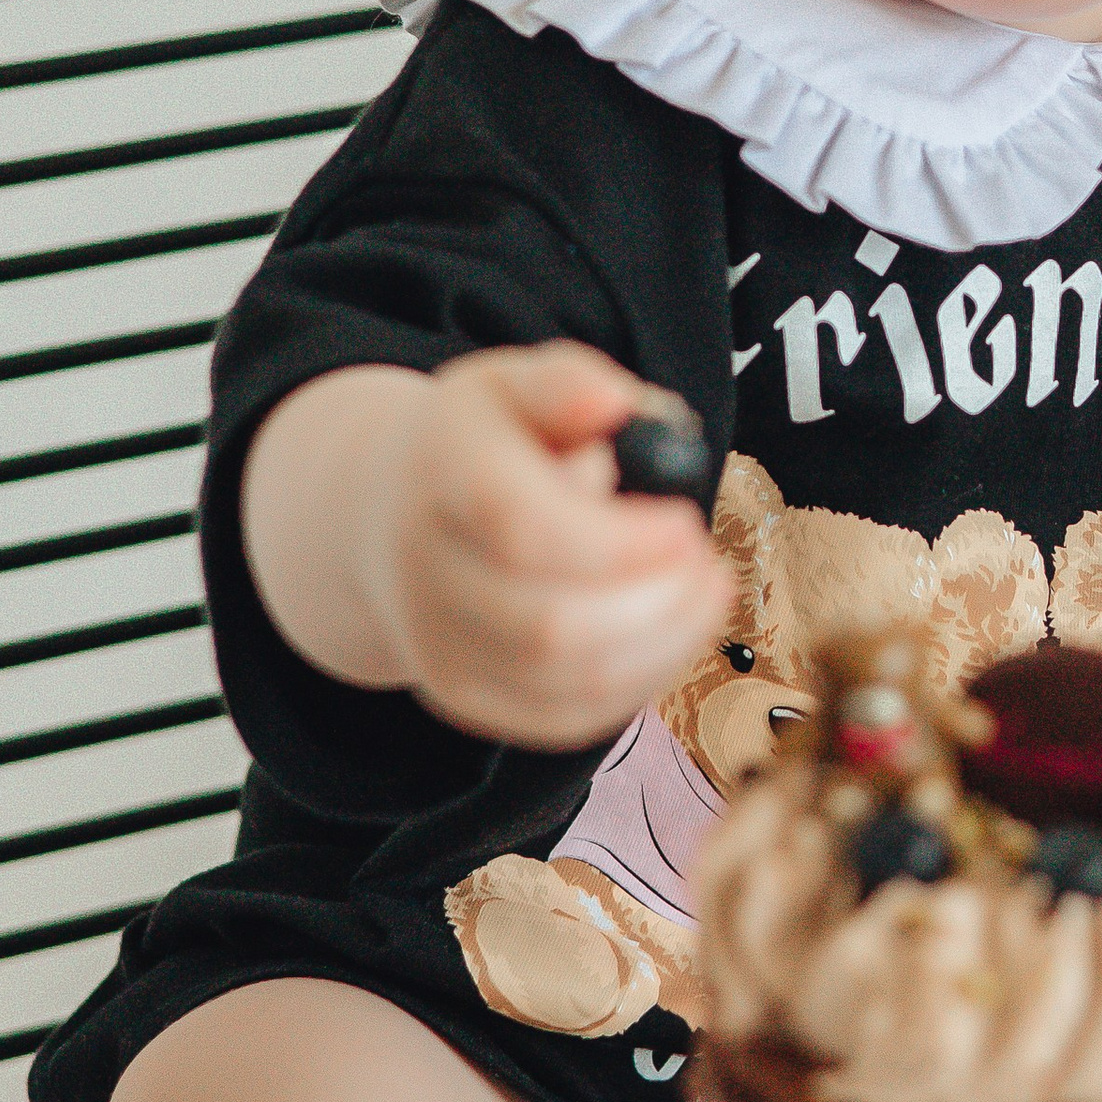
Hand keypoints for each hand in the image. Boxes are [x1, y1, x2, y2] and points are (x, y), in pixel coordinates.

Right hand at [274, 344, 735, 749]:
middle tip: (706, 564)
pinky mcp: (463, 694)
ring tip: (701, 592)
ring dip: (663, 645)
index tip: (684, 522)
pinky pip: (565, 719)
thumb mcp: (514, 382)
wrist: (395, 512)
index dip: (621, 541)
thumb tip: (611, 402)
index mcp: (441, 471)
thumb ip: (567, 383)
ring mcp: (438, 642)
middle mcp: (425, 568)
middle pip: (548, 626)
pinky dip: (638, 683)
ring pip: (567, 683)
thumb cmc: (484, 442)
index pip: (523, 529)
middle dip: (658, 604)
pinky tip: (669, 632)